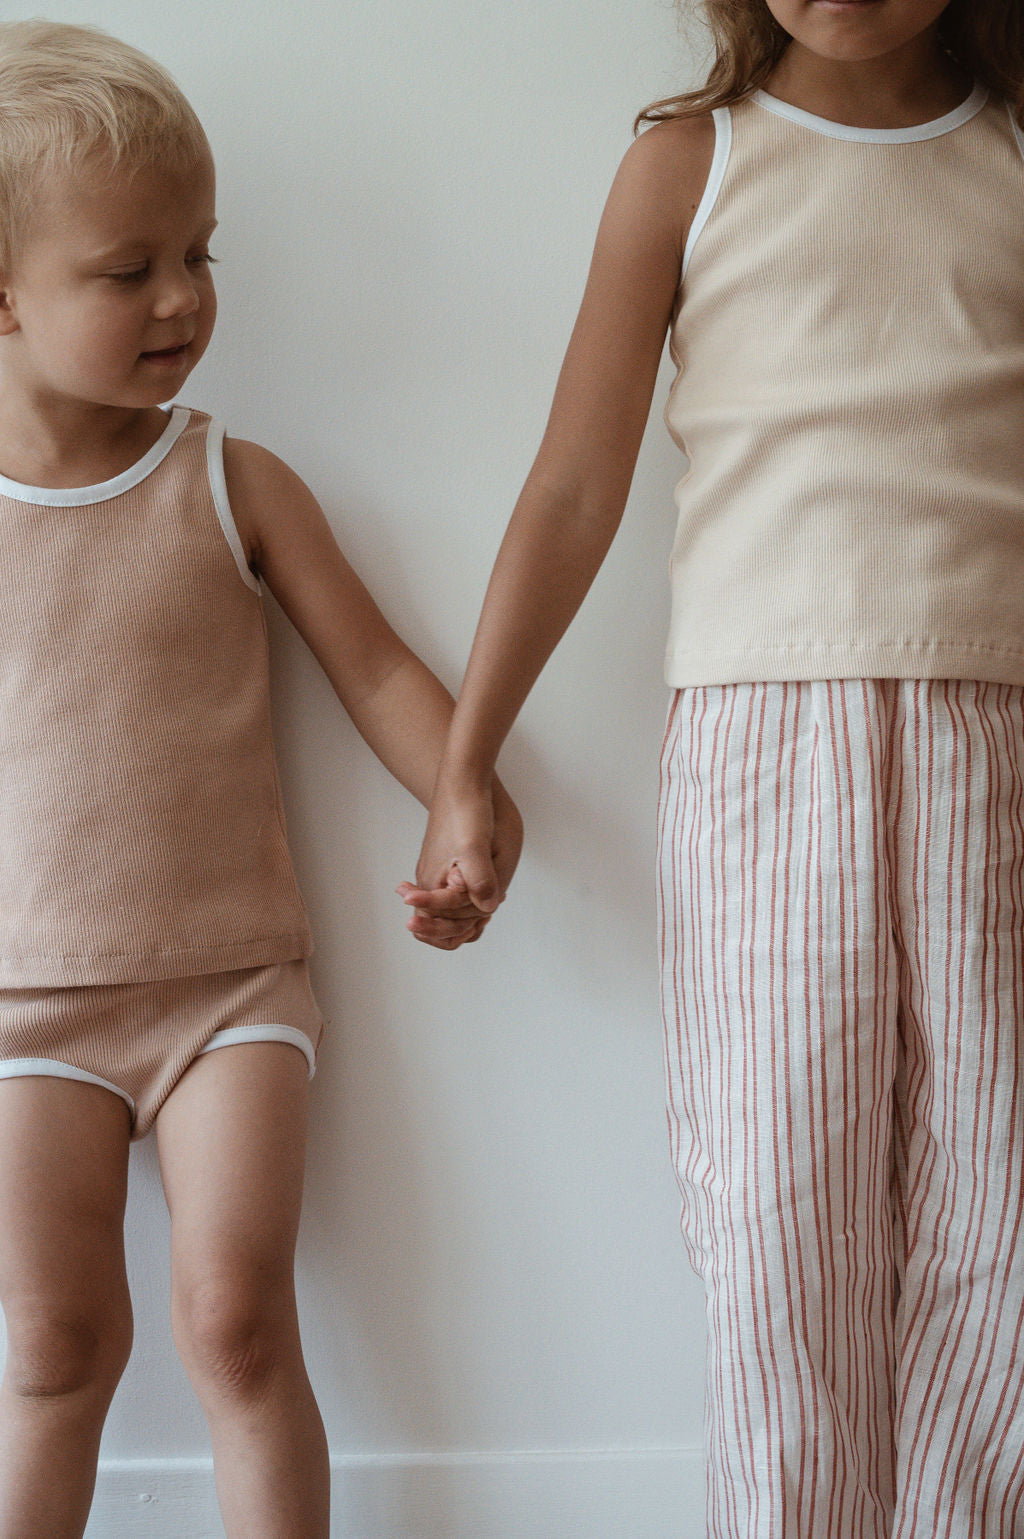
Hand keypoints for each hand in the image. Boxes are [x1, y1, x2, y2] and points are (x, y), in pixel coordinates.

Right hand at [397, 779, 522, 949]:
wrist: (463, 781)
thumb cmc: (466, 812)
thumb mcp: (475, 848)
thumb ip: (480, 881)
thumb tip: (487, 909)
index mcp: (432, 883)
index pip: (438, 927)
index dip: (458, 930)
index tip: (478, 920)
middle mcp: (430, 881)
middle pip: (444, 923)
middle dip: (464, 923)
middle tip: (485, 911)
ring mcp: (439, 872)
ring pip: (453, 909)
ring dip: (470, 912)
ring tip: (492, 901)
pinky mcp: (449, 862)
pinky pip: (459, 892)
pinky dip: (472, 898)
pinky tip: (489, 890)